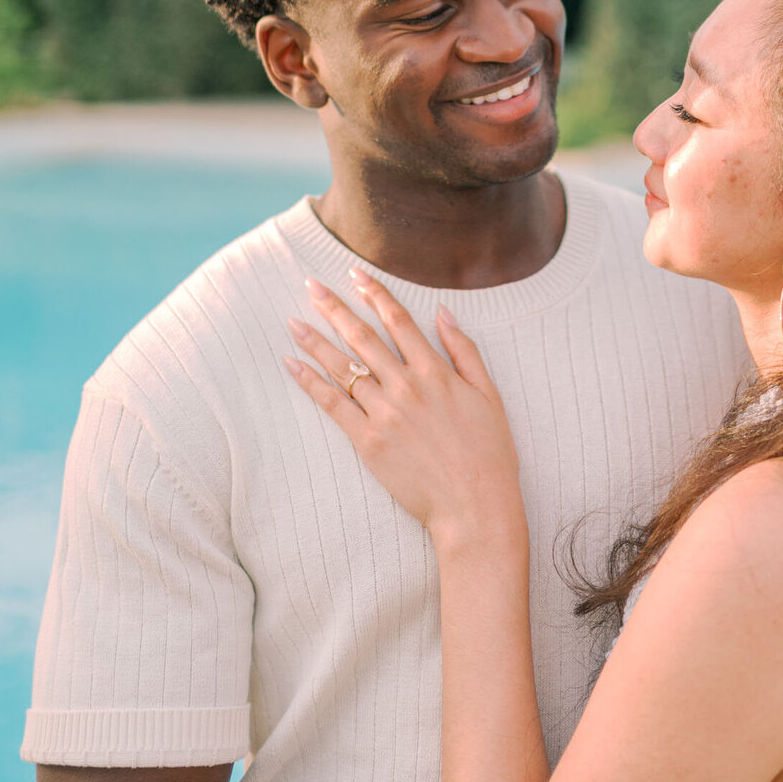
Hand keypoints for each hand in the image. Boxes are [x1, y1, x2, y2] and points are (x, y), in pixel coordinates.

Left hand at [284, 271, 525, 552]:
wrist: (475, 507)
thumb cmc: (489, 453)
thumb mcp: (489, 394)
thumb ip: (464, 350)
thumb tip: (443, 312)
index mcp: (435, 371)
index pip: (398, 320)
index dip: (375, 294)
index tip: (355, 274)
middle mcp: (406, 386)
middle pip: (362, 337)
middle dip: (334, 307)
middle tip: (311, 285)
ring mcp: (385, 414)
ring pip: (343, 367)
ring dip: (315, 341)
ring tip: (294, 321)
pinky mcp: (368, 442)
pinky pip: (333, 405)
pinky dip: (311, 383)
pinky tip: (293, 364)